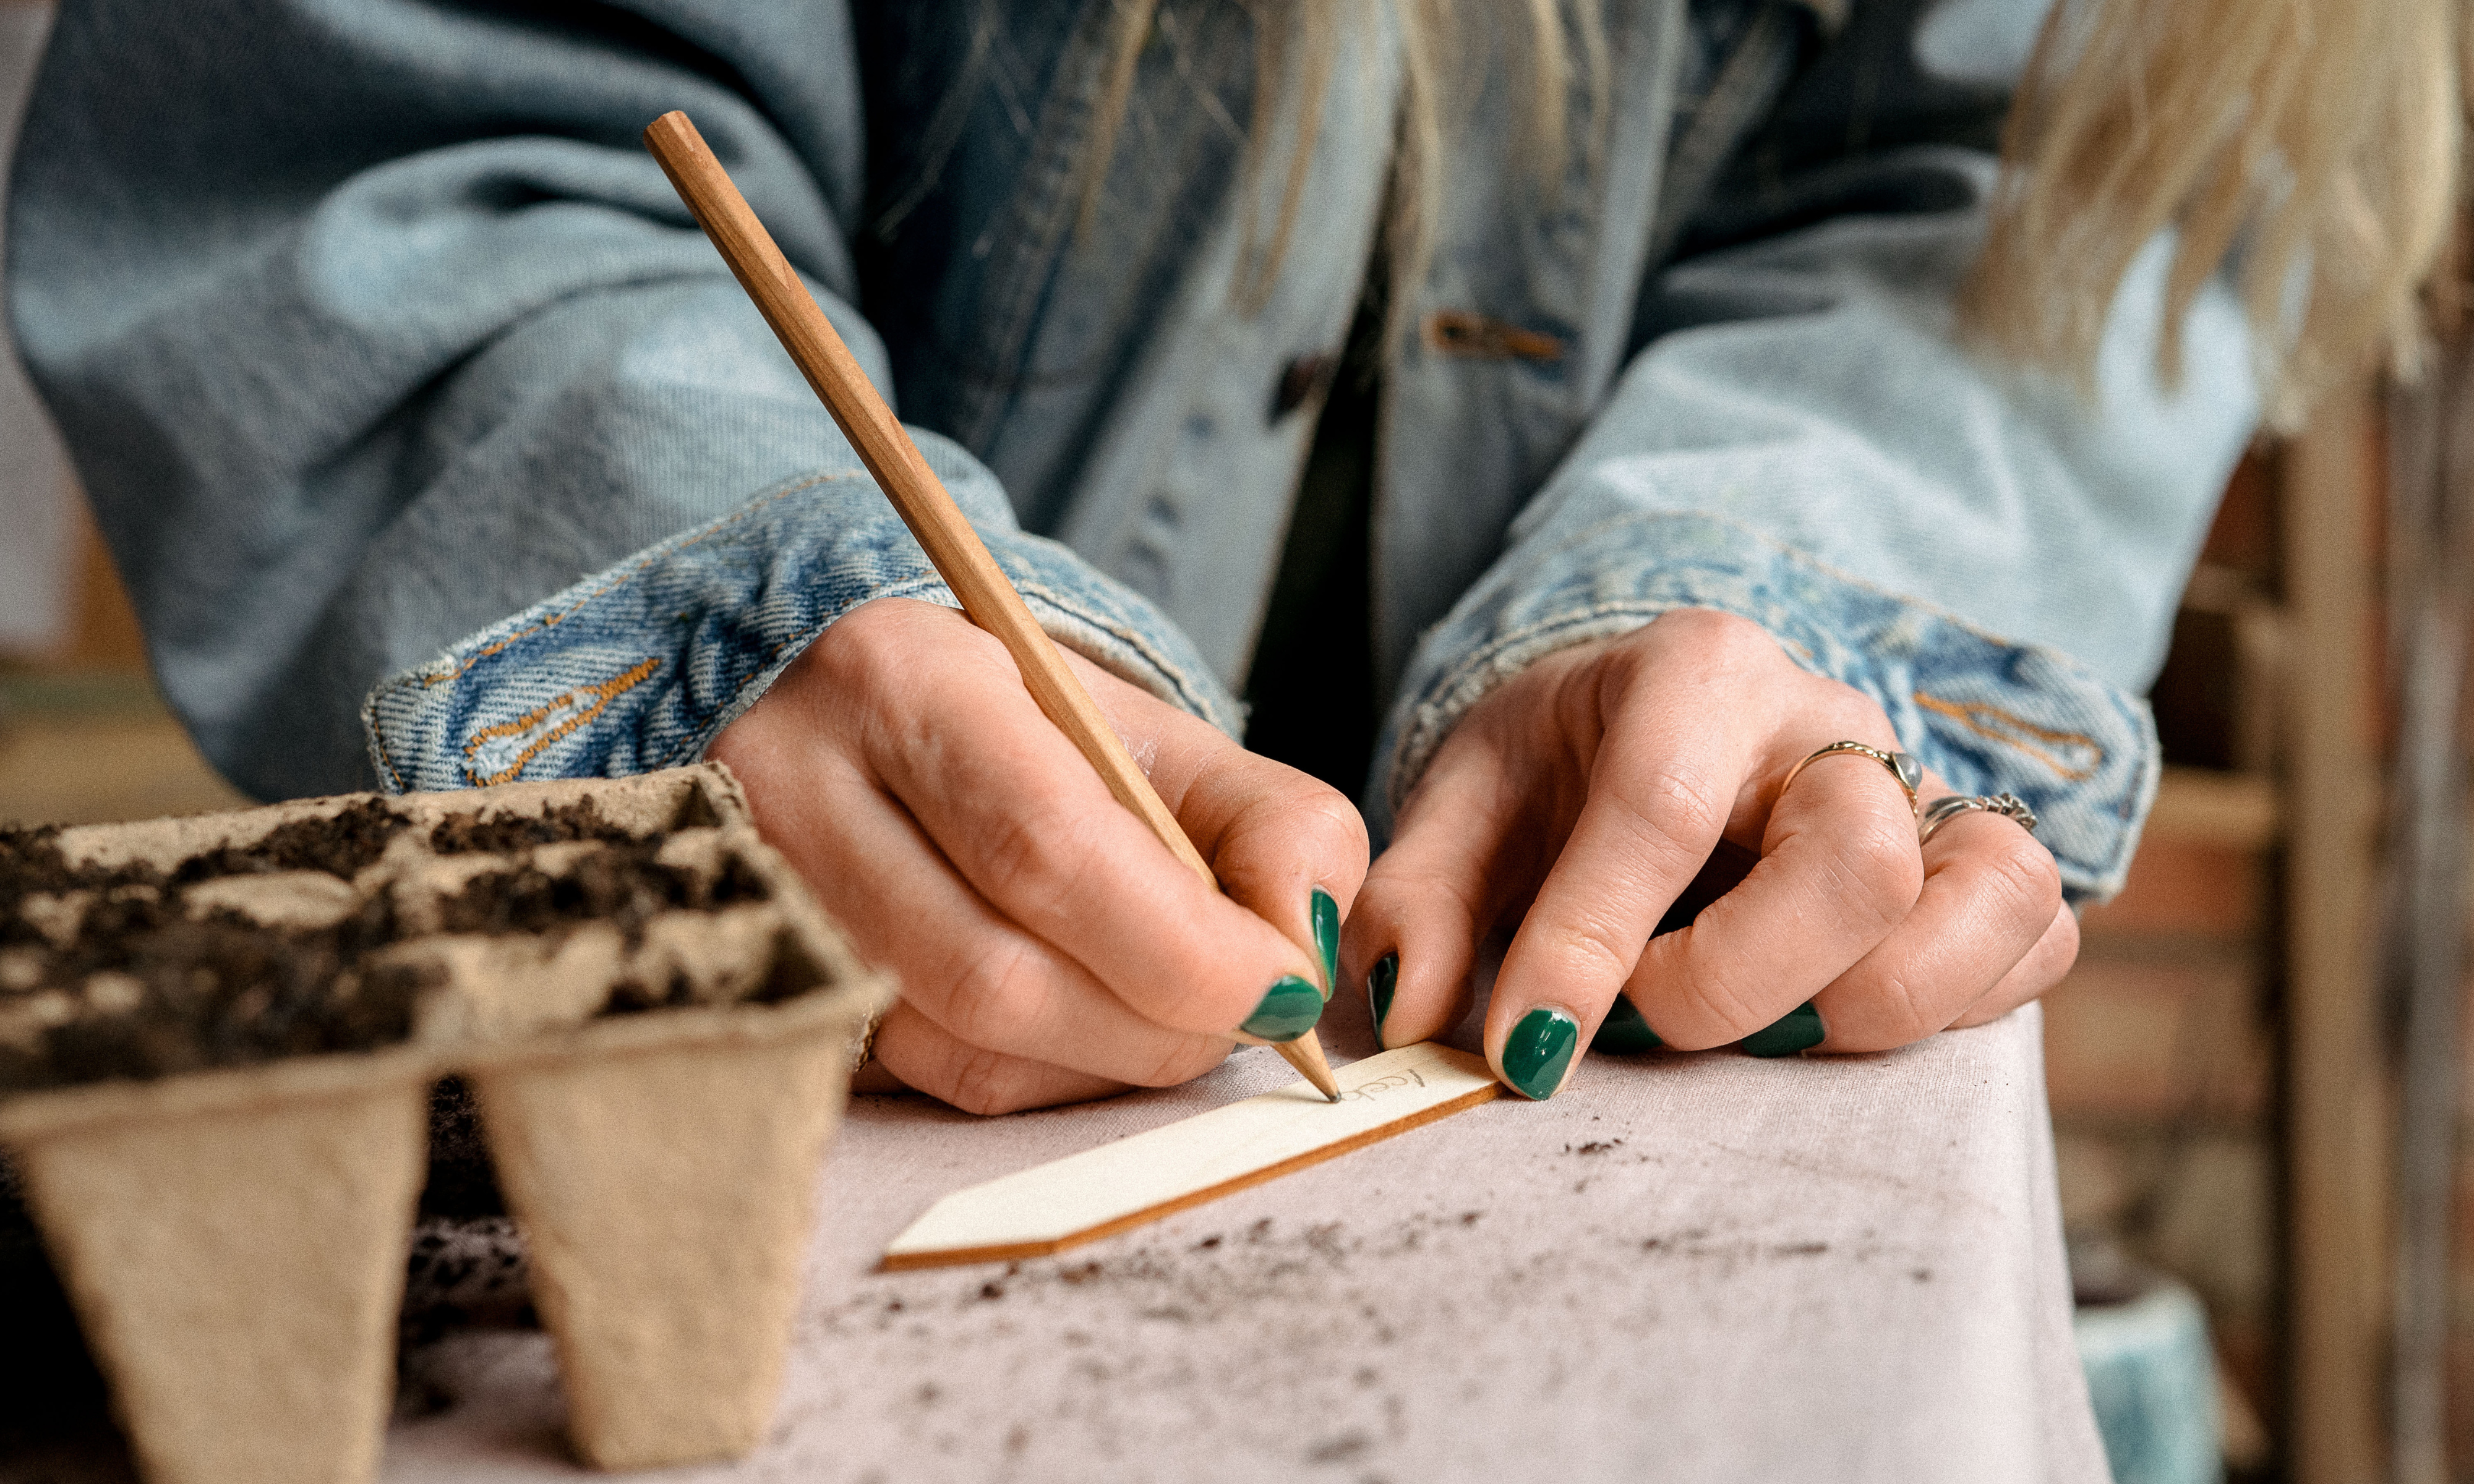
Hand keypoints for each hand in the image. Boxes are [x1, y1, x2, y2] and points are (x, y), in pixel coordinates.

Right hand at [709, 597, 1365, 1112]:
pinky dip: (1032, 1079)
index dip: (1187, 946)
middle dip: (1159, 1023)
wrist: (822, 713)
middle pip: (997, 976)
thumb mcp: (1142, 728)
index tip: (1287, 984)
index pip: (1046, 847)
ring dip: (1101, 1063)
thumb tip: (1308, 948)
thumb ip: (1263, 819)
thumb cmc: (1003, 722)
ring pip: (955, 1052)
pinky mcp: (756, 996)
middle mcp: (798, 793)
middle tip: (1245, 1014)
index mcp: (902, 685)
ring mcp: (755, 906)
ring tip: (1163, 1011)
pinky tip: (1074, 1029)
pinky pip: (919, 1086)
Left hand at [1344, 609, 2075, 1098]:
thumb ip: (1421, 901)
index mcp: (1691, 673)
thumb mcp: (1463, 804)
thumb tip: (1408, 1012)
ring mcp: (1921, 787)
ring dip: (1873, 1004)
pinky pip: (2035, 936)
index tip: (1522, 1050)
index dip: (1588, 946)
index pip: (1658, 808)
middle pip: (1852, 863)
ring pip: (1987, 895)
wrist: (1651, 718)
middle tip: (1645, 1022)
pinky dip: (1961, 1001)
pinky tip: (1845, 1013)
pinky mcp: (1979, 855)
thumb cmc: (1556, 766)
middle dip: (1738, 985)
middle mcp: (1827, 718)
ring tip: (1766, 1026)